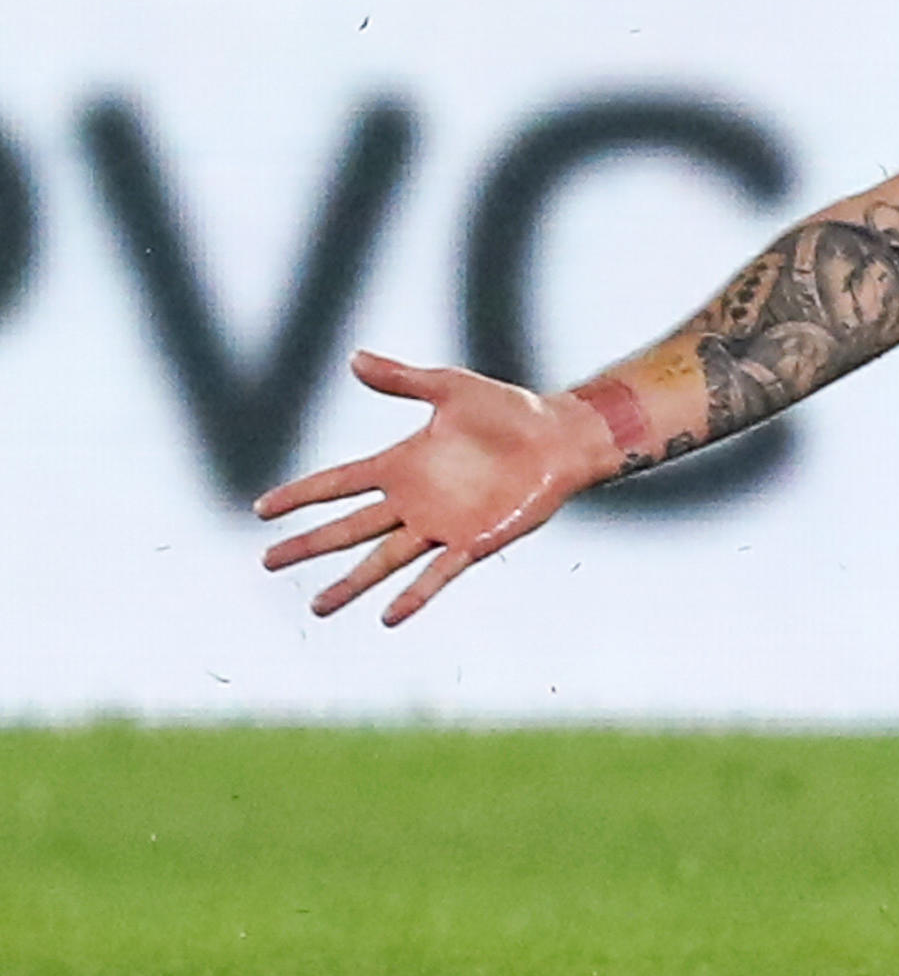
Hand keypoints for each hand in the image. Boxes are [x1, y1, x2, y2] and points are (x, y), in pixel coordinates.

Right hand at [254, 351, 615, 624]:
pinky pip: (438, 574)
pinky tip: (389, 616)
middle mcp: (414, 500)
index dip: (301, 495)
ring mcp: (440, 525)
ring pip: (384, 560)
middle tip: (268, 562)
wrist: (560, 438)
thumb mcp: (450, 389)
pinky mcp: (473, 542)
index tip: (262, 509)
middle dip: (309, 545)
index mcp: (401, 464)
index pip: (338, 483)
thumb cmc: (509, 412)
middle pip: (349, 528)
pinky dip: (415, 595)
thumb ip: (403, 380)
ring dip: (351, 583)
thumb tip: (354, 358)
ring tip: (319, 607)